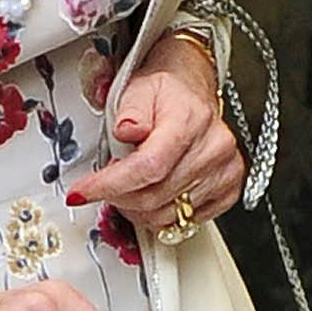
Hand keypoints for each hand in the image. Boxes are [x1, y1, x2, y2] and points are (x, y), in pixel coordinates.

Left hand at [66, 29, 242, 237]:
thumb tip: (126, 130)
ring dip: (138, 209)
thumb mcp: (137, 89)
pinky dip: (163, 214)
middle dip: (118, 197)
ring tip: (129, 186)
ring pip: (168, 215)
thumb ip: (130, 111)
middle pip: (154, 196)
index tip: (82, 192)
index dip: (110, 184)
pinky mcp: (228, 188)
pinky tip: (155, 192)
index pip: (148, 167)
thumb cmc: (165, 91)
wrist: (190, 90)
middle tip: (105, 184)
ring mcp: (224, 170)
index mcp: (190, 120)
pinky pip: (188, 221)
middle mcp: (213, 147)